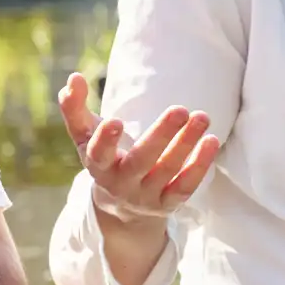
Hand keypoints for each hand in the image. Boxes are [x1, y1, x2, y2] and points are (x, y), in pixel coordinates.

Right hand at [57, 72, 221, 223]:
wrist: (120, 207)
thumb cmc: (103, 158)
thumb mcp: (85, 136)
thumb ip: (75, 107)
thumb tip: (73, 77)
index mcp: (98, 166)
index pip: (99, 155)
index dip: (105, 141)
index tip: (115, 121)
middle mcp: (121, 184)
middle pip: (141, 162)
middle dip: (160, 136)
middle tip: (180, 109)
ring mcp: (145, 197)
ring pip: (167, 171)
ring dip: (186, 144)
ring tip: (202, 117)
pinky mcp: (167, 204)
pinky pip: (185, 187)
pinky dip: (199, 166)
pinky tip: (211, 141)